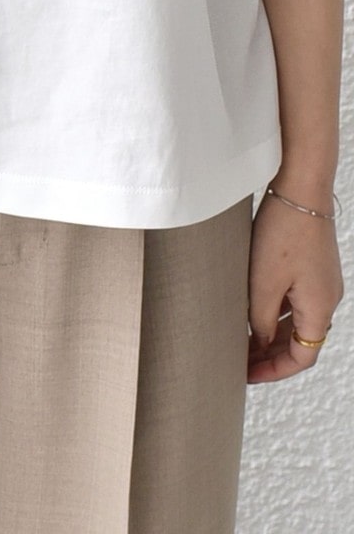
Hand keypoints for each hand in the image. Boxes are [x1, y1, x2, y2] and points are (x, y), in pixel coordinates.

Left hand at [247, 185, 343, 383]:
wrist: (300, 188)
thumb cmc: (284, 232)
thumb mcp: (264, 282)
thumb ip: (260, 319)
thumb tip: (258, 344)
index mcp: (319, 309)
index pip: (302, 357)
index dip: (274, 370)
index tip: (247, 375)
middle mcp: (326, 299)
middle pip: (299, 341)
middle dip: (269, 354)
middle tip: (237, 359)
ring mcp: (321, 281)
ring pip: (295, 320)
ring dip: (269, 332)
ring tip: (238, 336)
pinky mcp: (312, 265)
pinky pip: (294, 299)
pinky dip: (274, 310)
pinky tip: (249, 306)